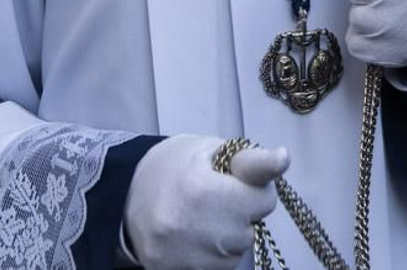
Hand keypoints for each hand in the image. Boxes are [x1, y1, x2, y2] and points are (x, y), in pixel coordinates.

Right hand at [123, 134, 286, 269]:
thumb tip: (284, 159)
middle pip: (250, 229)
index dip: (257, 189)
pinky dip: (215, 256)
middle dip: (243, 213)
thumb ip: (250, 159)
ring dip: (231, 237)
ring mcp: (184, 258)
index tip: (244, 181)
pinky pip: (218, 269)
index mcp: (202, 190)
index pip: (263, 201)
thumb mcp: (210, 150)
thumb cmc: (174, 166)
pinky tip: (197, 237)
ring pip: (236, 253)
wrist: (122, 195)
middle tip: (218, 199)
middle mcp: (194, 229)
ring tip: (204, 218)